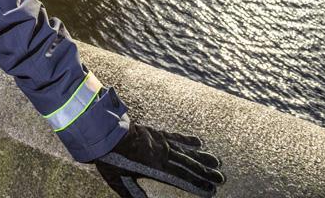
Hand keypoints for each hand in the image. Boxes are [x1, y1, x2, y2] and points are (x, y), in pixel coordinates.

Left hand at [95, 120, 223, 196]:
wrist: (103, 132)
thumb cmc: (110, 159)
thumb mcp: (120, 182)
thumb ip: (134, 195)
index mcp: (156, 168)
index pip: (181, 179)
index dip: (197, 185)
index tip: (211, 190)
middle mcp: (162, 154)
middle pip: (188, 165)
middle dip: (205, 173)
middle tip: (221, 178)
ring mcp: (160, 142)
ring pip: (185, 151)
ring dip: (202, 158)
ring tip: (217, 162)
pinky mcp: (156, 133)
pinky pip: (175, 137)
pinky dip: (187, 140)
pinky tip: (199, 143)